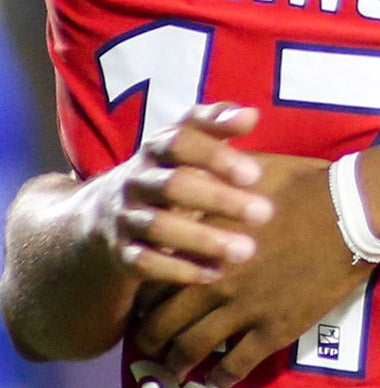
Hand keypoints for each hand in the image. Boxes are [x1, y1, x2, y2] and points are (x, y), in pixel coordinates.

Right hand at [90, 103, 271, 285]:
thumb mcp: (187, 138)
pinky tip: (216, 273)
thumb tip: (251, 114)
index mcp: (156, 148)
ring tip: (247, 250)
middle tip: (265, 212)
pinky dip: (180, 270)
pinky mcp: (122, 252)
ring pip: (159, 228)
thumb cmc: (168, 167)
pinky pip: (146, 263)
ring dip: (204, 240)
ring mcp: (126, 217)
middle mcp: (137, 181)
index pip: (181, 143)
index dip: (216, 156)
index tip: (256, 175)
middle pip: (173, 187)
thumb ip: (218, 122)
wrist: (105, 211)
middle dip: (219, 200)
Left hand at [133, 155, 359, 387]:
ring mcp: (243, 310)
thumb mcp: (247, 172)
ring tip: (174, 368)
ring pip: (192, 350)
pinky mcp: (275, 329)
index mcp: (202, 247)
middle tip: (150, 345)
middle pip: (163, 323)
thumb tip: (186, 179)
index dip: (142, 297)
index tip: (142, 306)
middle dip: (150, 339)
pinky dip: (219, 378)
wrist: (353, 210)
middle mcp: (213, 284)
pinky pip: (236, 365)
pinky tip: (216, 380)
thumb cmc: (303, 184)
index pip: (153, 281)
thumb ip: (210, 182)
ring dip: (176, 363)